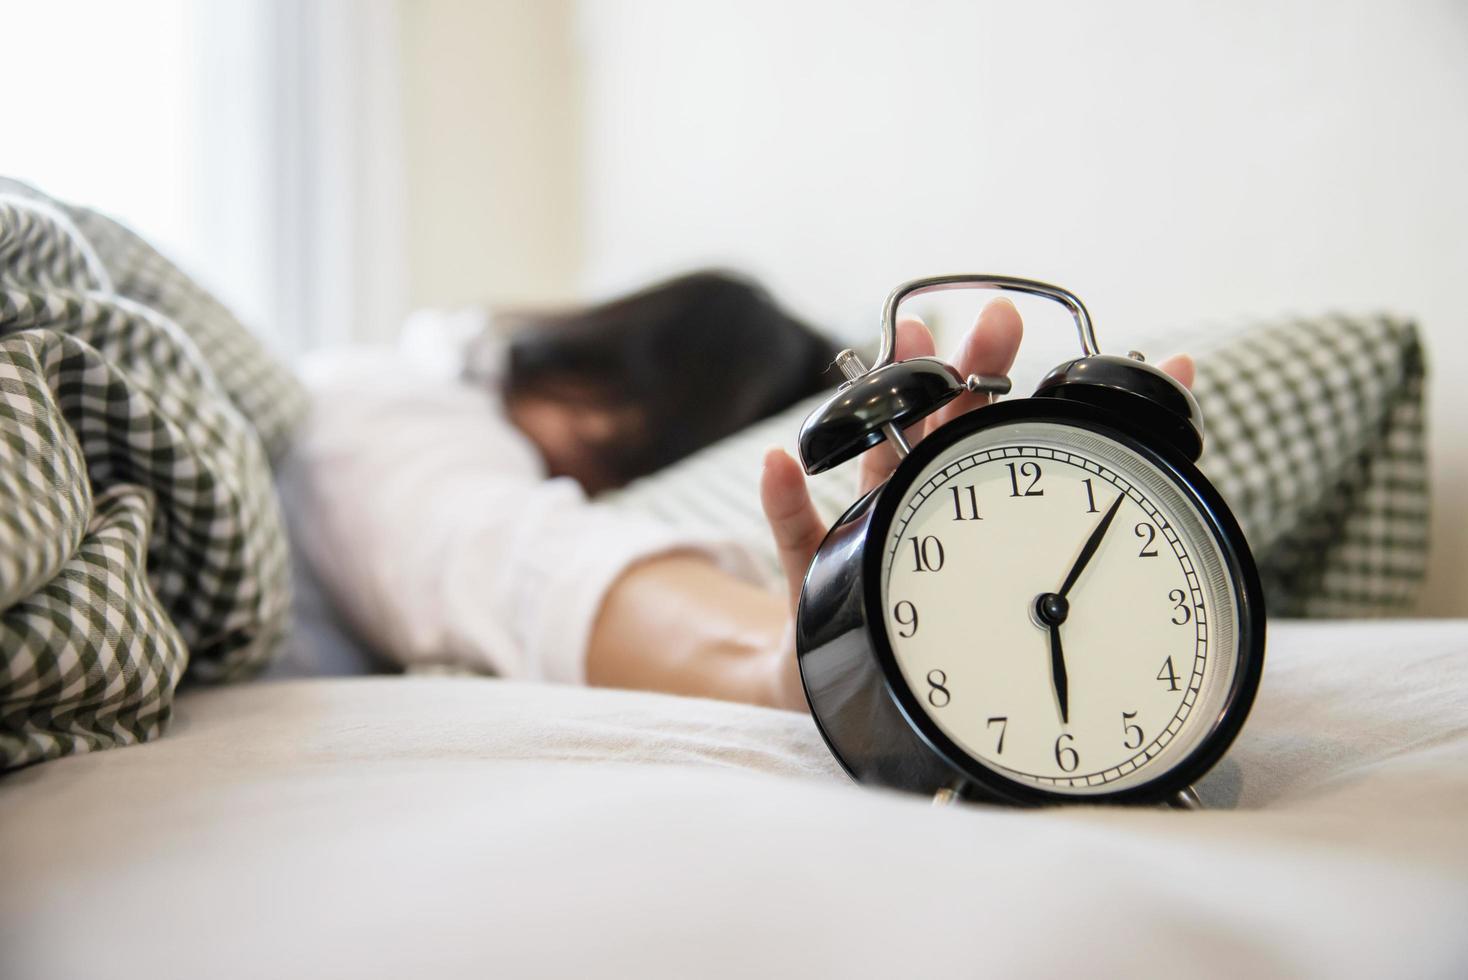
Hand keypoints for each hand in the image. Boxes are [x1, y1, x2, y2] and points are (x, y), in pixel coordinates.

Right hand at [758, 298, 1195, 711]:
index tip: (1005, 318)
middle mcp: (907, 510)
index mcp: (957, 513)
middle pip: (931, 430)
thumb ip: (1064, 551)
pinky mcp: (814, 578)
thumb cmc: (928, 644)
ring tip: (883, 357)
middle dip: (953, 367)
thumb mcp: (1002, 608)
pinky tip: (780, 464)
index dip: (990, 374)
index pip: (978, 432)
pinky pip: (796, 536)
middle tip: (983, 320)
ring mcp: (856, 539)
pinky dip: (784, 498)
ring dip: (874, 403)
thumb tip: (1131, 509)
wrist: (846, 694)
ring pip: (869, 463)